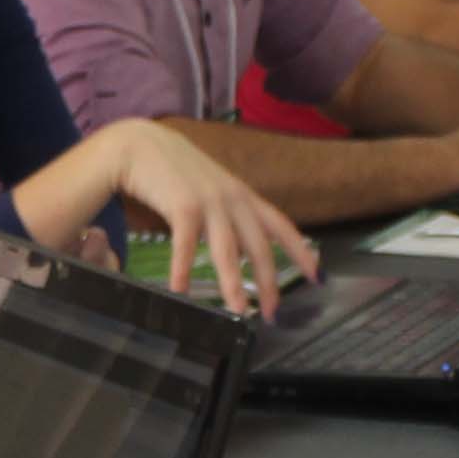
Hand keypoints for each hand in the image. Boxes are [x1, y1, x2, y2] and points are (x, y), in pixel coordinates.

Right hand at [101, 121, 320, 315]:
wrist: (140, 143)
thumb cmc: (174, 171)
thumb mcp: (211, 189)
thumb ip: (226, 215)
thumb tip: (237, 251)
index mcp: (242, 196)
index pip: (281, 226)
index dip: (302, 252)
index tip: (318, 276)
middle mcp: (232, 199)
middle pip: (259, 247)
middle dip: (268, 283)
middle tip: (271, 314)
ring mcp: (209, 201)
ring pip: (227, 251)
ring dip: (233, 285)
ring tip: (238, 311)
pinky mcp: (182, 204)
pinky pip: (186, 244)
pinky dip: (183, 268)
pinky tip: (179, 290)